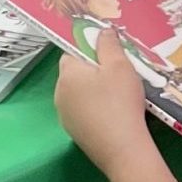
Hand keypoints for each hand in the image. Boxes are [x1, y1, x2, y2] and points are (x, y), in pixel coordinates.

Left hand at [55, 29, 153, 176]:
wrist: (122, 149)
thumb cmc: (120, 102)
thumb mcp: (120, 66)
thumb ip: (109, 44)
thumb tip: (101, 32)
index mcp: (67, 74)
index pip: (71, 51)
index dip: (90, 47)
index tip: (109, 51)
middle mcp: (59, 93)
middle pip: (75, 72)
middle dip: (94, 69)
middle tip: (119, 71)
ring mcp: (64, 115)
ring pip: (79, 93)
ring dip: (94, 89)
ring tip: (120, 93)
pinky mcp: (74, 132)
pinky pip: (83, 111)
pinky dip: (95, 108)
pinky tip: (114, 113)